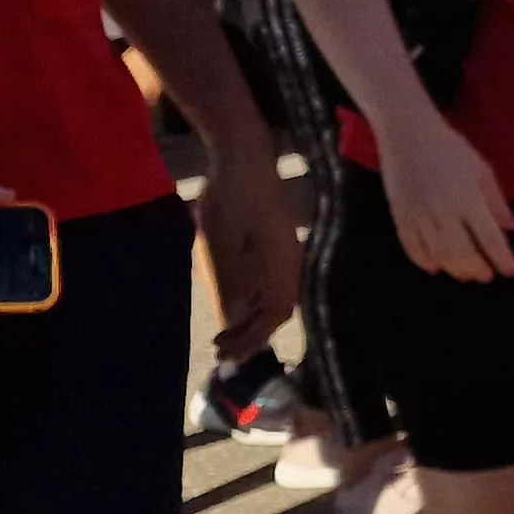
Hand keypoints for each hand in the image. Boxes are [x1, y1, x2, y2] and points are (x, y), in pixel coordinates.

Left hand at [192, 138, 303, 356]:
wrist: (244, 157)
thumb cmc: (231, 198)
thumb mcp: (221, 244)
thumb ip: (230, 284)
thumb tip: (234, 319)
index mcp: (283, 264)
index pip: (275, 313)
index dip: (252, 337)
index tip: (228, 355)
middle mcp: (291, 263)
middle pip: (278, 310)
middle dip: (251, 335)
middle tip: (222, 355)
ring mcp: (285, 253)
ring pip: (274, 298)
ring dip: (250, 320)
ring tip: (224, 338)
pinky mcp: (276, 245)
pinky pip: (270, 283)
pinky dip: (252, 301)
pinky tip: (234, 305)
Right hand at [378, 111, 513, 280]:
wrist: (409, 134)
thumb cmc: (452, 150)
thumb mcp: (482, 170)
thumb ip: (497, 202)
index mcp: (469, 198)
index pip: (490, 237)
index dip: (502, 258)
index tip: (511, 271)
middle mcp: (444, 210)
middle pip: (462, 251)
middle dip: (477, 268)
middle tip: (486, 276)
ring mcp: (419, 214)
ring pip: (437, 253)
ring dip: (453, 268)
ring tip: (465, 275)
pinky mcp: (400, 215)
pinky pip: (411, 246)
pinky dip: (423, 260)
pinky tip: (435, 267)